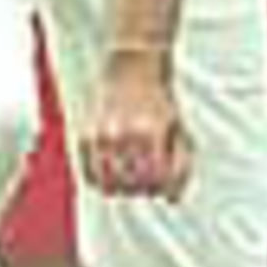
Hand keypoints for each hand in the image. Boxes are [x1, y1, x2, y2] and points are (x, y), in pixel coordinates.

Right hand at [79, 51, 193, 200]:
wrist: (133, 66)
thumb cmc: (161, 102)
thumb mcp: (179, 128)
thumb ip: (181, 165)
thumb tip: (173, 200)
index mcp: (151, 132)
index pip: (157, 180)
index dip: (162, 189)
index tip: (163, 185)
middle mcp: (124, 135)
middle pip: (133, 186)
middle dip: (143, 189)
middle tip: (147, 180)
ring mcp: (101, 135)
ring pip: (108, 185)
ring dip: (121, 189)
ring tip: (129, 178)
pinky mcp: (85, 135)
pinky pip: (88, 174)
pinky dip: (99, 181)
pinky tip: (110, 175)